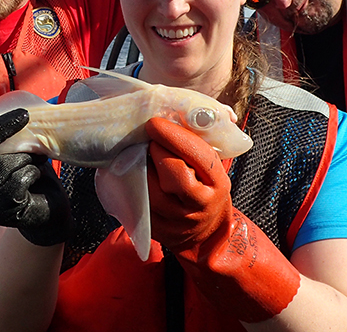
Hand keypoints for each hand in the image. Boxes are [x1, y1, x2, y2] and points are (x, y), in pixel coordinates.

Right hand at [0, 108, 70, 246]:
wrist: (45, 204)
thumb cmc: (23, 169)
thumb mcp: (10, 146)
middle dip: (0, 129)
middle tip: (24, 115)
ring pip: (4, 164)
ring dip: (26, 158)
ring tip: (32, 162)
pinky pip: (18, 180)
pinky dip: (32, 173)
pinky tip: (33, 177)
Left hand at [145, 117, 300, 321]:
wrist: (204, 235)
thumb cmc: (206, 190)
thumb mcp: (215, 170)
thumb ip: (207, 142)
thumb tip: (208, 110)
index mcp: (218, 184)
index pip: (199, 155)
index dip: (175, 136)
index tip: (156, 122)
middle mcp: (198, 205)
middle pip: (174, 174)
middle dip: (157, 149)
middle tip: (148, 136)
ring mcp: (174, 220)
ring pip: (150, 189)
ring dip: (139, 164)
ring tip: (137, 150)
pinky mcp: (153, 229)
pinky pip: (135, 201)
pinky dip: (129, 182)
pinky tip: (127, 169)